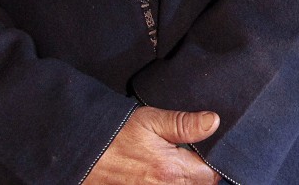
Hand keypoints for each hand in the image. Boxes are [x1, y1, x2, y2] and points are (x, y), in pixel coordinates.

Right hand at [83, 106, 222, 183]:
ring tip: (172, 163)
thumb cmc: (116, 135)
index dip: (213, 162)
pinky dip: (171, 183)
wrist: (84, 153)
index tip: (204, 150)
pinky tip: (162, 174)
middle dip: (200, 173)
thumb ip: (184, 123)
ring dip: (185, 179)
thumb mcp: (151, 121)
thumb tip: (214, 122)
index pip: (211, 175)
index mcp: (170, 170)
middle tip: (188, 155)